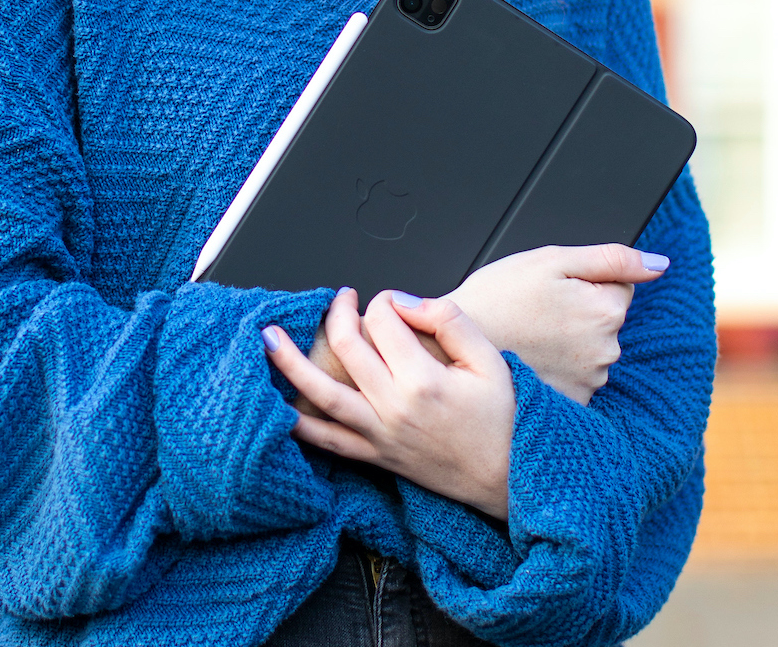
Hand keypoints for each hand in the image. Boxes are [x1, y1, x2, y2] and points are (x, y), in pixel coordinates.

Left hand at [264, 287, 514, 518]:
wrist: (510, 479)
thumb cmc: (502, 418)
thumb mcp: (490, 358)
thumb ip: (448, 320)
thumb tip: (404, 301)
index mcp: (424, 380)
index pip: (384, 322)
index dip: (385, 301)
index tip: (397, 304)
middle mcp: (395, 408)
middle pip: (348, 347)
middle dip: (339, 314)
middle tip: (342, 299)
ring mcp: (380, 436)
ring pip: (323, 395)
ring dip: (290, 364)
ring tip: (268, 338)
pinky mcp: (376, 457)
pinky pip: (328, 442)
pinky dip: (300, 424)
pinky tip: (279, 405)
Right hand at [446, 244, 667, 403]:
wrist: (454, 349)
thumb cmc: (495, 298)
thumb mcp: (550, 260)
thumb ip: (611, 259)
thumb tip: (659, 264)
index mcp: (605, 311)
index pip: (618, 286)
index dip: (583, 281)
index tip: (552, 289)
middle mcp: (606, 352)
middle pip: (605, 318)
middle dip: (579, 311)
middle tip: (535, 310)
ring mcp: (589, 381)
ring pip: (591, 347)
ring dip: (568, 340)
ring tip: (529, 333)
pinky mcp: (571, 402)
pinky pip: (576, 375)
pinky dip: (558, 366)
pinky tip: (531, 357)